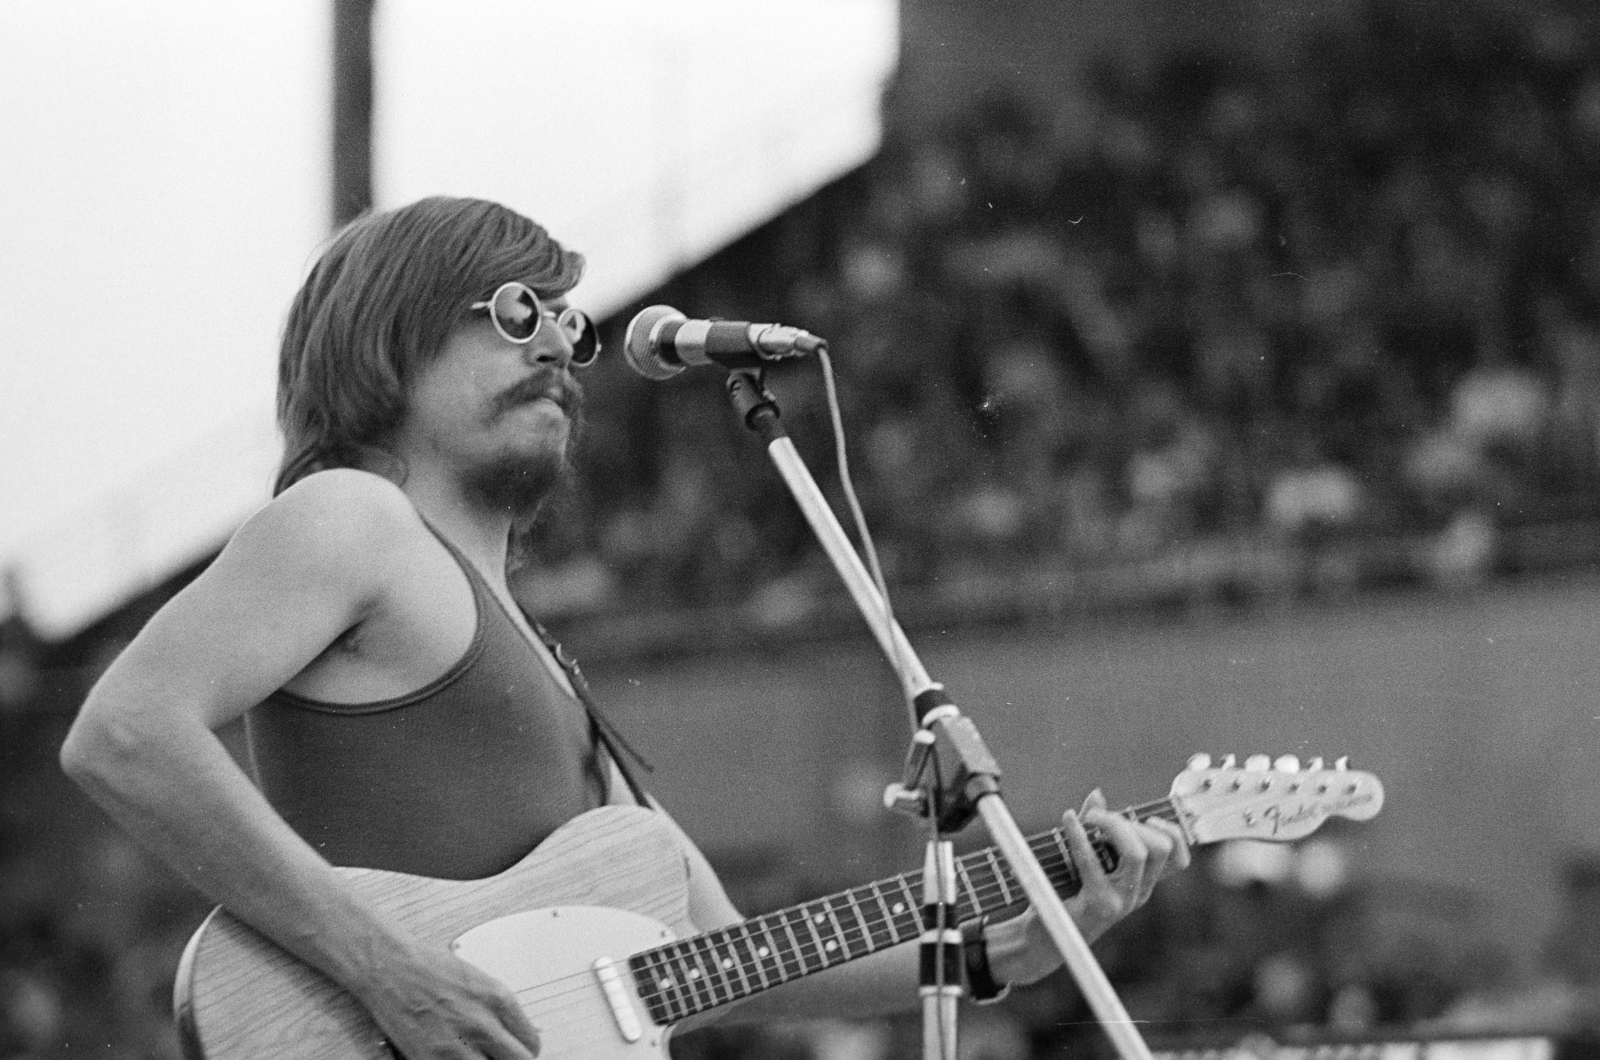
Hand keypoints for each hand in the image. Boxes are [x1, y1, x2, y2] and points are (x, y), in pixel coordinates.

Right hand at [355, 941, 540, 1059]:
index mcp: (498, 999)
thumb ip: (500, 1010)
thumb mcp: (478, 980)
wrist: (390, 967)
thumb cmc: (428, 967)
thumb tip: (515, 1034)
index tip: (516, 1051)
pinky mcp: (430, 1059)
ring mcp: (456, 1046)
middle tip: (499, 1057)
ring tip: (475, 1056)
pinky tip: (453, 1056)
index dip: (525, 1051)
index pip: (532, 1044)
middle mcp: (482, 1024)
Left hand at [986, 789, 1190, 984]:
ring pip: (1138, 853)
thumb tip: (1097, 795)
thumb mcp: (1087, 858)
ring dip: (1113, 825)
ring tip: (1087, 819)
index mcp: (1143, 883)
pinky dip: (1079, 834)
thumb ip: (1094, 827)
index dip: (1171, 831)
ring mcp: (1121, 901)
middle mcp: (1138, 893)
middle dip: (1131, 821)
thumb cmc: (1066, 893)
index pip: (1178, 858)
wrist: (1046, 936)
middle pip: (1159, 847)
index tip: (1146, 817)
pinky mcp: (1097, 904)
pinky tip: (1066, 820)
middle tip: (1097, 818)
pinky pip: (1092, 862)